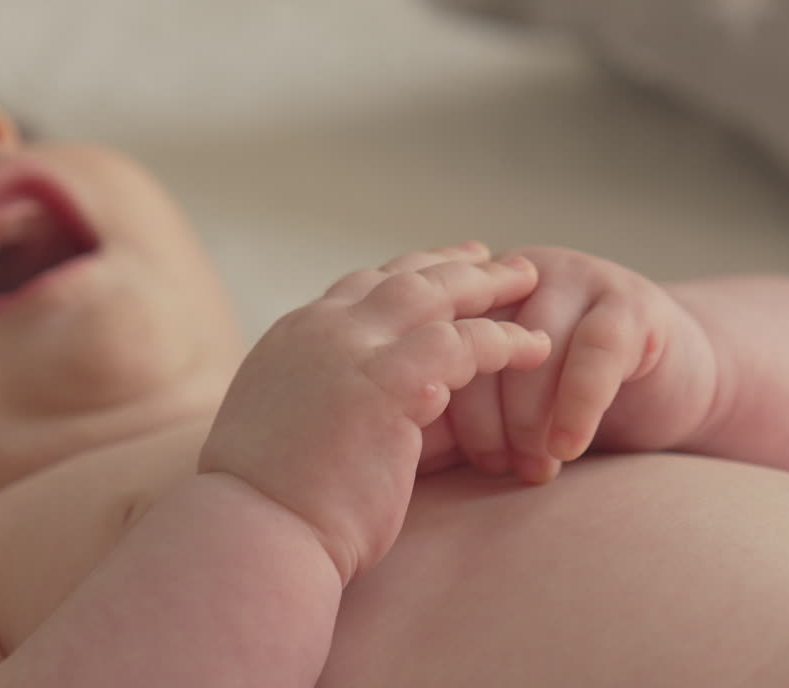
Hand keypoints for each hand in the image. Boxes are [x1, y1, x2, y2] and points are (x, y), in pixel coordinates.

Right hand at [198, 242, 551, 583]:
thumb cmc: (268, 504)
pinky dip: (501, 339)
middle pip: (400, 277)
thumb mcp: (280, 427)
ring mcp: (351, 349)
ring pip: (433, 293)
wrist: (254, 531)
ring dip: (485, 284)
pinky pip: (462, 342)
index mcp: (294, 338)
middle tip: (494, 257)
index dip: (407, 276)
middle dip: (452, 264)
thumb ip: (312, 397)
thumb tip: (336, 408)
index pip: (361, 287)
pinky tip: (534, 346)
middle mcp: (320, 329)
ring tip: (529, 280)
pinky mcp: (387, 383)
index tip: (441, 271)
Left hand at [422, 246, 715, 483]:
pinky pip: (595, 350)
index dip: (431, 399)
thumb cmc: (557, 409)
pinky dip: (577, 404)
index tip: (429, 457)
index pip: (429, 340)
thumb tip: (378, 453)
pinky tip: (568, 447)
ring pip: (533, 345)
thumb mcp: (491, 404)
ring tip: (533, 469)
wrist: (660, 391)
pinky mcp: (628, 302)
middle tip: (492, 468)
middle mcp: (512, 276)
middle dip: (478, 413)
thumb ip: (441, 409)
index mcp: (466, 292)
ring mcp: (571, 278)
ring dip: (529, 417)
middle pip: (474, 338)